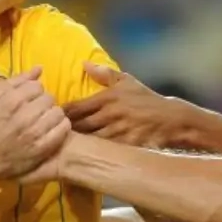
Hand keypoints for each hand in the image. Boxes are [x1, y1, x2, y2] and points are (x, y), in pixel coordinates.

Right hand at [0, 67, 69, 180]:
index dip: (33, 92)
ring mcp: (34, 133)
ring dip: (51, 115)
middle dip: (42, 103)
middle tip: (35, 111)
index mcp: (10, 102)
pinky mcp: (44, 147)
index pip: (36, 86)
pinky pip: (63, 127)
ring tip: (43, 120)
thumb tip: (38, 68)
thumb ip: (16, 82)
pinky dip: (60, 126)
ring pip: (57, 111)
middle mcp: (23, 116)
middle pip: (48, 97)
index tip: (28, 100)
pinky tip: (51, 130)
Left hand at [62, 62, 176, 146]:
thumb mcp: (127, 81)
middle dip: (64, 131)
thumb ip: (104, 73)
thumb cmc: (145, 98)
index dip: (61, 114)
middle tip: (52, 134)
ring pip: (89, 140)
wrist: (172, 118)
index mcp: (107, 99)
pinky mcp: (126, 146)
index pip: (76, 107)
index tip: (50, 117)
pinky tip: (84, 157)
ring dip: (77, 144)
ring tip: (64, 147)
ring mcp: (118, 132)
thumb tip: (84, 64)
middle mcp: (110, 115)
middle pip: (79, 126)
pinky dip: (94, 154)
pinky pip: (105, 151)